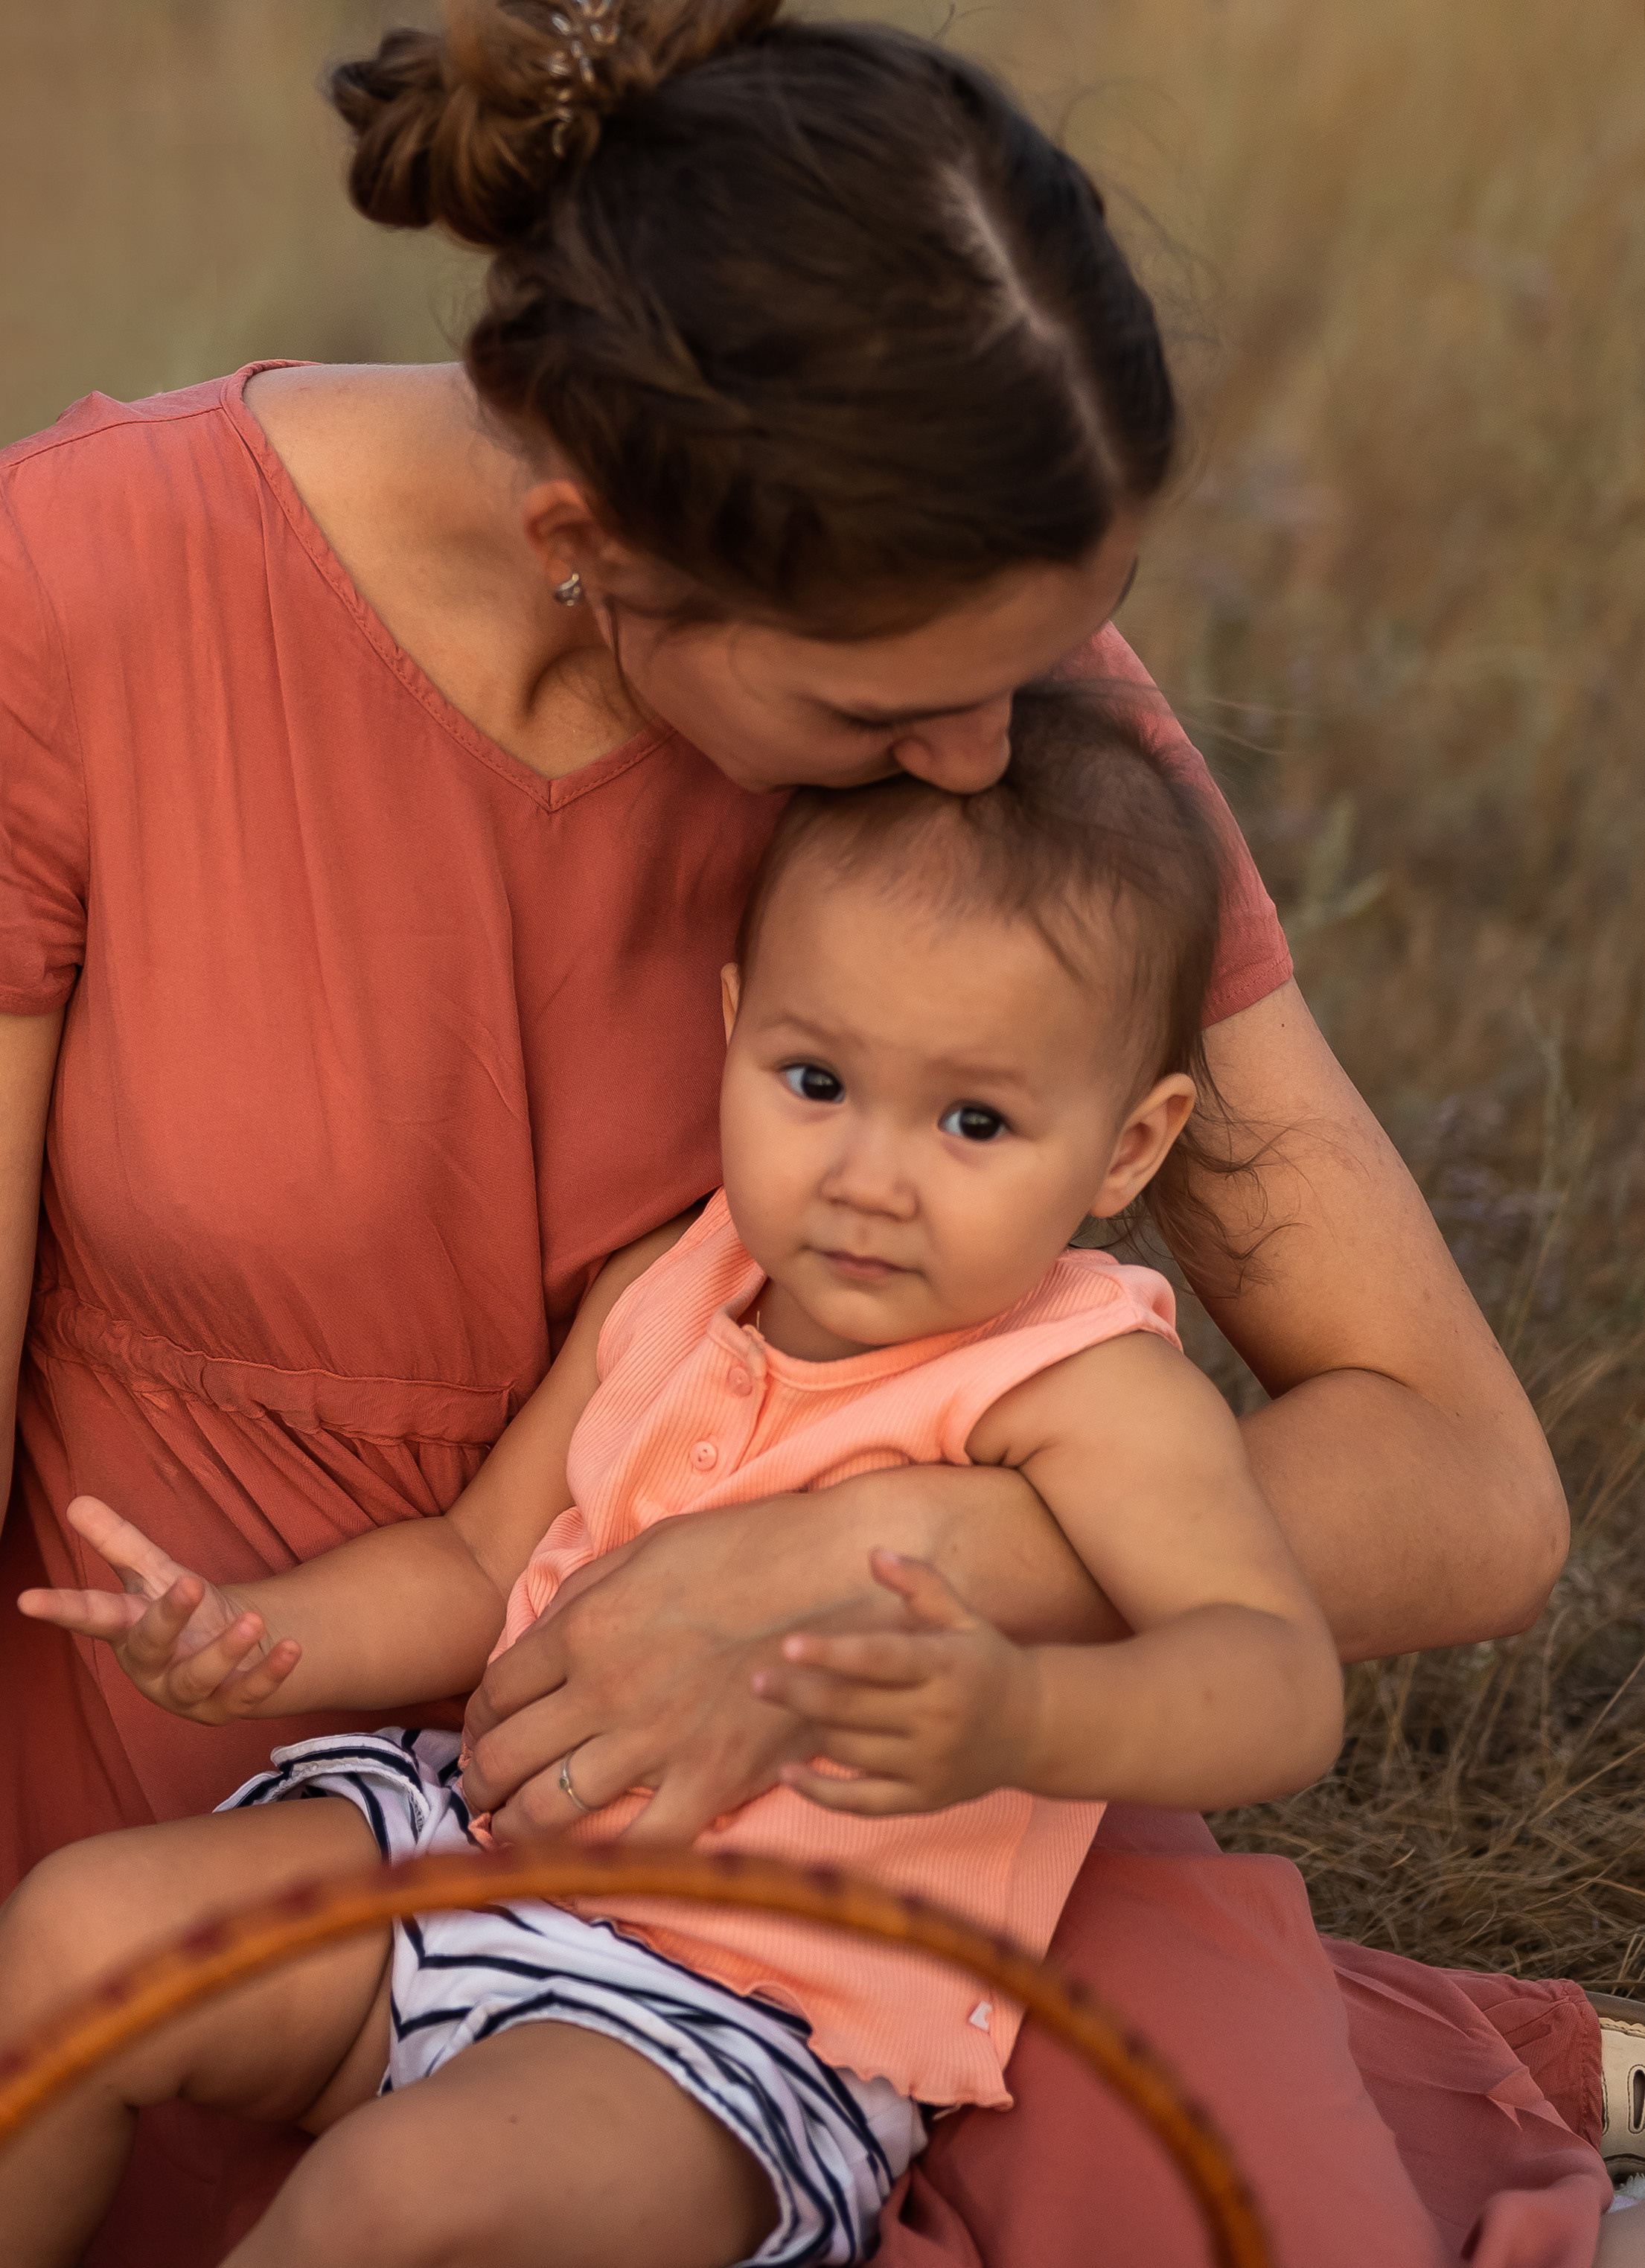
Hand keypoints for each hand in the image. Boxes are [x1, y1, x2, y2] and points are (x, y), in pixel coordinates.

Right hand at [16, 1495, 300, 1723]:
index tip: (27, 1599)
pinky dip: (269, 1672)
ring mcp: (188, 1692)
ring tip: (251, 1620)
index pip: (91, 1614)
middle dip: (167, 1617)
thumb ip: (118, 1541)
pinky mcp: (227, 1706)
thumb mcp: (153, 1572)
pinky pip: (246, 1694)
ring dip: (225, 1649)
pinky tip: (291, 1648)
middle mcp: (152, 1665)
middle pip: (150, 1645)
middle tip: (190, 1583)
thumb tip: (76, 1501)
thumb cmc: (182, 1610)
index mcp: (128, 1628)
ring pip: (198, 1678)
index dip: (60, 1607)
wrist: (233, 1652)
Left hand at [461, 1519, 903, 1845]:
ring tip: (506, 1831)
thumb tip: (533, 1643)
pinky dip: (604, 1867)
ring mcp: (657, 1743)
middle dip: (479, 1783)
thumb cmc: (744, 1549)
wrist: (834, 1577)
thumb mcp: (644, 1549)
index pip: (495, 1692)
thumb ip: (581, 1598)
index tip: (478, 1736)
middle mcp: (605, 1690)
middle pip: (506, 1756)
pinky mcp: (712, 1782)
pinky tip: (583, 1871)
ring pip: (551, 1808)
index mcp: (584, 1628)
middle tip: (478, 1794)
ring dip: (513, 1827)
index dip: (474, 1722)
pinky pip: (641, 1846)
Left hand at [751, 1550, 1043, 1815]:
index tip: (788, 1645)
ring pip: (851, 1751)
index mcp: (945, 1667)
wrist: (1035, 1728)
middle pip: (853, 1708)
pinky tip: (788, 1774)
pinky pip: (863, 1803)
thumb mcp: (964, 1617)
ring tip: (790, 1704)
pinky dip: (821, 1793)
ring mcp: (931, 1764)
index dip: (833, 1654)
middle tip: (756, 1682)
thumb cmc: (986, 1662)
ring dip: (813, 1728)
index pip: (880, 1660)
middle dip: (799, 1694)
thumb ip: (921, 1584)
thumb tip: (874, 1554)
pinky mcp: (924, 1799)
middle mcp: (938, 1718)